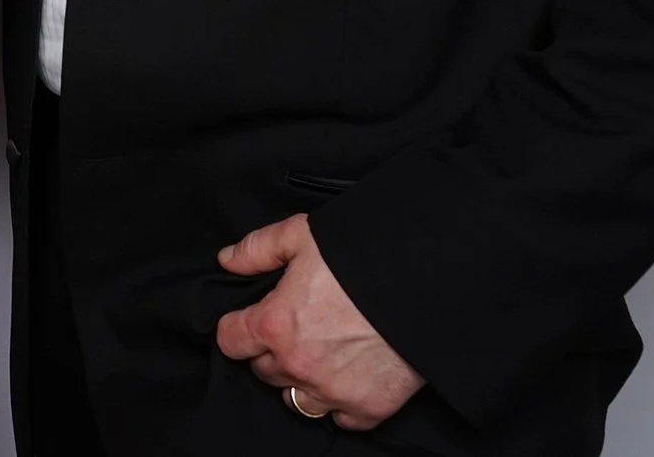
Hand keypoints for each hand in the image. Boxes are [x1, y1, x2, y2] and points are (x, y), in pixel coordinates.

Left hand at [216, 214, 423, 429]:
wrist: (426, 284)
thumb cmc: (362, 257)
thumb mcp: (301, 235)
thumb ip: (257, 249)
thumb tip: (228, 260)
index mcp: (275, 325)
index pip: (230, 340)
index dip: (238, 327)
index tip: (250, 321)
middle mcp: (298, 366)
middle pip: (263, 371)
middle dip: (273, 352)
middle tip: (297, 329)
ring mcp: (333, 392)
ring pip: (296, 400)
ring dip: (301, 381)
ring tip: (321, 356)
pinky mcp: (368, 408)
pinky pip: (340, 418)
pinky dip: (340, 403)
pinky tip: (349, 378)